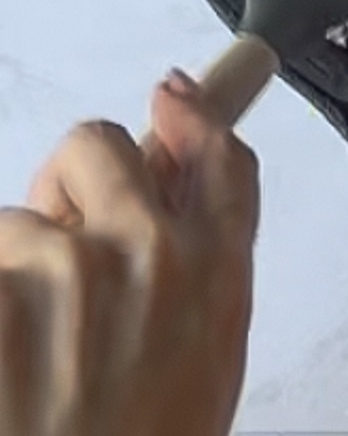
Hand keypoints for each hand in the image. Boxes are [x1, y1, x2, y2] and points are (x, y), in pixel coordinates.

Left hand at [0, 71, 259, 435]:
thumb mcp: (203, 359)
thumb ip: (198, 269)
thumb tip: (167, 200)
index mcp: (215, 271)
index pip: (219, 155)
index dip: (193, 112)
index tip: (173, 95)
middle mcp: (149, 249)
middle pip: (99, 145)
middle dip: (69, 183)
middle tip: (58, 244)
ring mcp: (64, 265)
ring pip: (14, 219)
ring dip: (9, 266)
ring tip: (23, 350)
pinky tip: (6, 360)